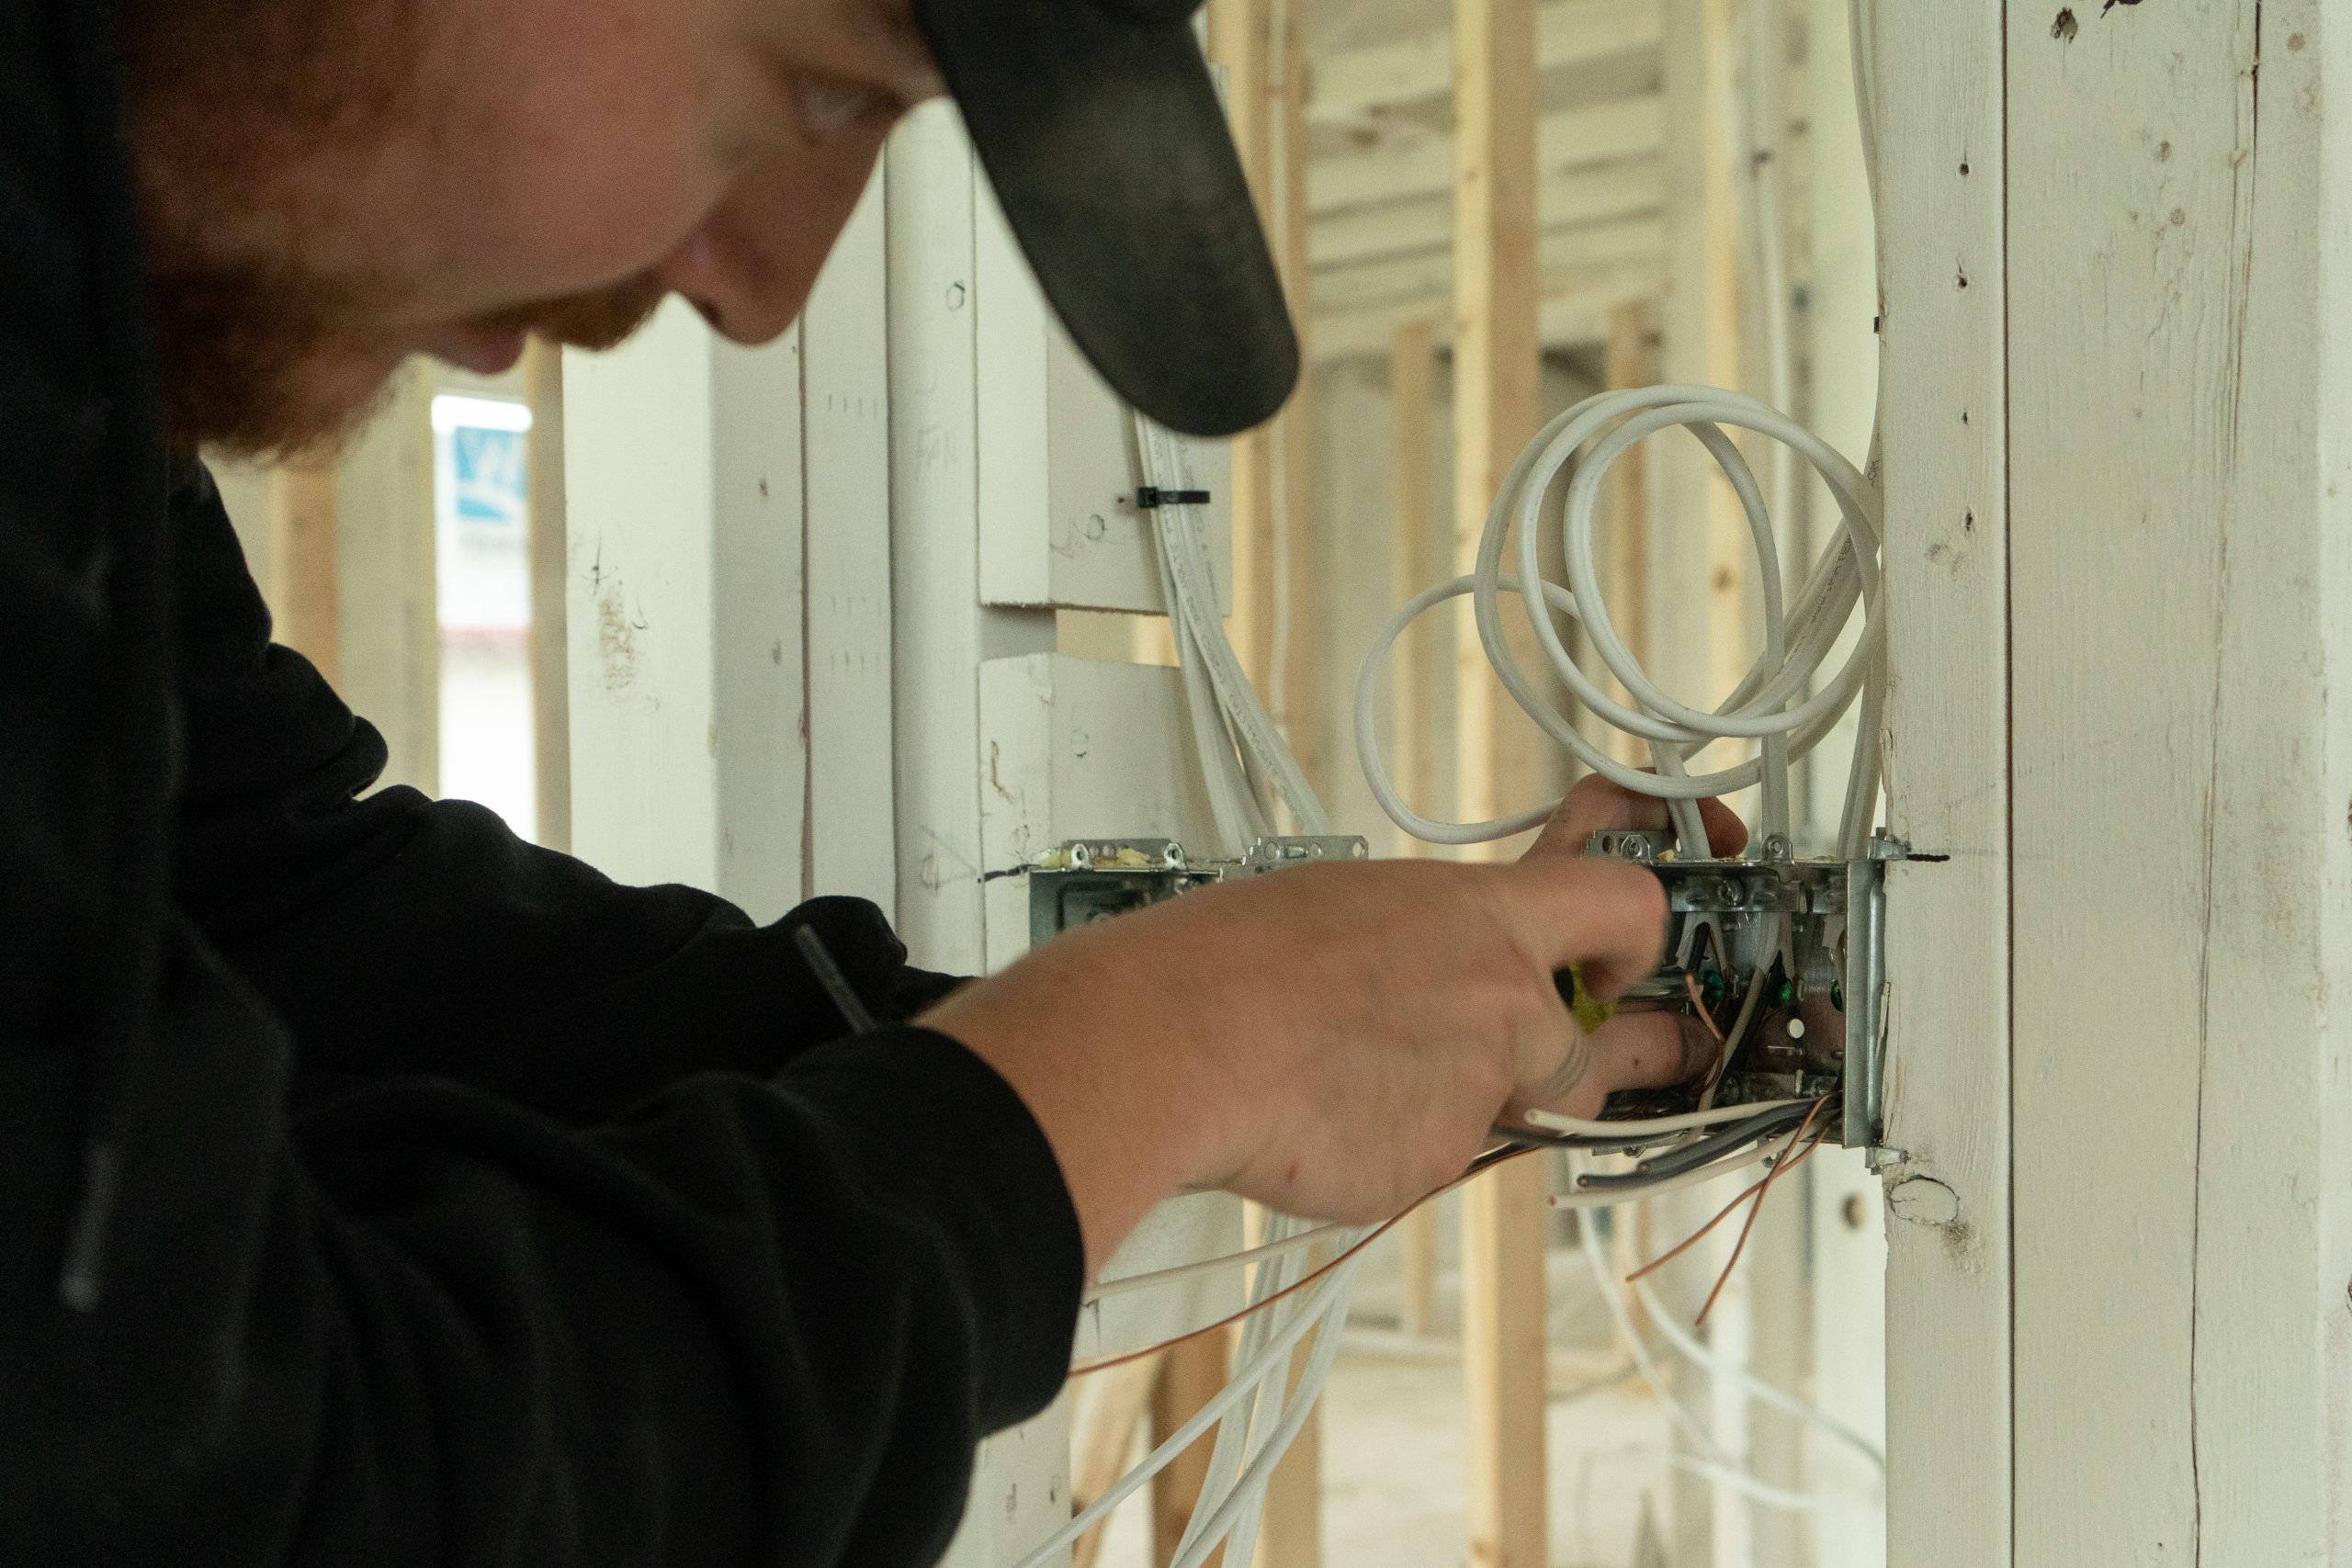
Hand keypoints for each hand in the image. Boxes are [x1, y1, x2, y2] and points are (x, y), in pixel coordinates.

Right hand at [922, 780, 1739, 1271]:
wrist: (1172, 1046)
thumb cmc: (1230, 962)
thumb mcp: (1346, 897)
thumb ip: (1422, 937)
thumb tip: (1426, 966)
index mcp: (1483, 913)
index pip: (1628, 900)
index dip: (1650, 922)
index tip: (1651, 932)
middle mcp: (1504, 1002)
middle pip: (1631, 1035)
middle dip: (1643, 1046)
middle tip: (1645, 1044)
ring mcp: (1479, 1092)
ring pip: (1548, 1107)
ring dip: (1522, 1098)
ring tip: (1435, 1078)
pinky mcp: (1439, 1165)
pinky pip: (1458, 1155)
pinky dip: (1419, 1142)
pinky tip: (1347, 1117)